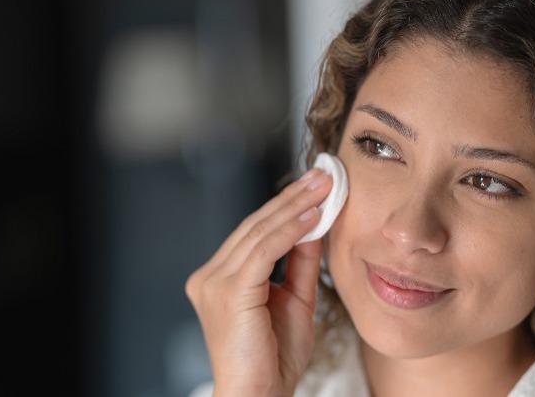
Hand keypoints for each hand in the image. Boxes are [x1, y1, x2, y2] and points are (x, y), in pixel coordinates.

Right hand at [185, 168, 331, 395]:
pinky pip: (263, 251)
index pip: (255, 232)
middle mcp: (210, 276)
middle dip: (293, 197)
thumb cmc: (274, 358)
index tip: (315, 187)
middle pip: (255, 225)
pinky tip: (313, 217)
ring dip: (296, 207)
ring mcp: (214, 282)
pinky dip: (290, 231)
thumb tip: (314, 226)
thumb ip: (299, 263)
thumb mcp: (295, 300)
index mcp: (220, 278)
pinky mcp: (228, 291)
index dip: (286, 207)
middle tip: (323, 175)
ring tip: (324, 188)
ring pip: (259, 232)